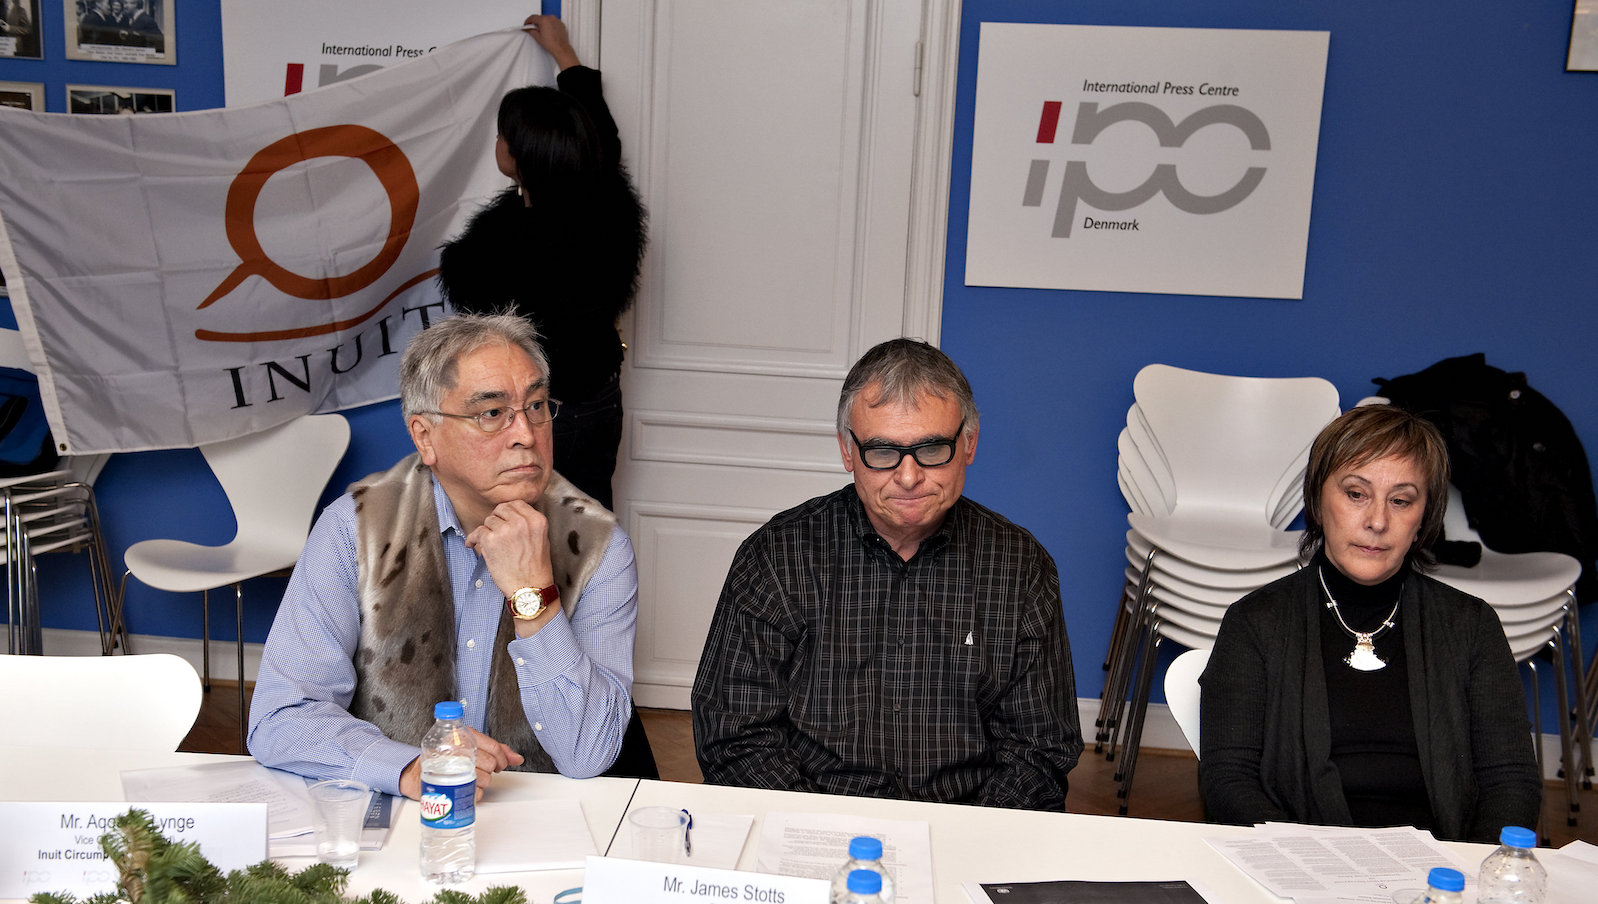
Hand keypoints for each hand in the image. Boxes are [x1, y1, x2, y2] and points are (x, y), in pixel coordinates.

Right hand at [398, 728, 527, 801]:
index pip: (494, 747)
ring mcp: (451, 766)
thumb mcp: (470, 745)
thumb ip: (496, 750)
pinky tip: (464, 786)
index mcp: (463, 735)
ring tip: (469, 777)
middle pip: (490, 764)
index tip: (500, 764)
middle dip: (490, 770)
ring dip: (481, 782)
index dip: (502, 759)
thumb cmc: (445, 757)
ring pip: (484, 779)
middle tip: (479, 769)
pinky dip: (473, 793)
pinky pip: (474, 793)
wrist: (416, 772)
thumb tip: (517, 758)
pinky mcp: (447, 784)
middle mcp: (457, 748)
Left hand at [464, 499, 556, 637]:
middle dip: (496, 519)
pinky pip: (477, 532)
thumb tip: (508, 516)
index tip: (503, 519)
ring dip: (486, 531)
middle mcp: (521, 522)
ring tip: (488, 543)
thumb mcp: (541, 540)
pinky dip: (473, 539)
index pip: (517, 503)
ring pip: (488, 520)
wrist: (530, 589)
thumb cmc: (536, 569)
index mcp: (537, 520)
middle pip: (501, 509)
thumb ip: (528, 524)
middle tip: (494, 531)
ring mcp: (505, 530)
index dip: (507, 511)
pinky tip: (472, 544)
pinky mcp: (490, 540)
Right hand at [523, 13, 580, 70]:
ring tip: (541, 31)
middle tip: (533, 28)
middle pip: (540, 17)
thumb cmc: (552, 44)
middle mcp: (551, 18)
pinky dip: (550, 25)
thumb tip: (528, 29)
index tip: (527, 24)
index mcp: (544, 20)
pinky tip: (548, 31)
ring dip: (543, 23)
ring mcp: (557, 20)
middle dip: (535, 22)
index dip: (528, 21)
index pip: (533, 17)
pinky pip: (553, 22)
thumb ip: (531, 31)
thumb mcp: (537, 37)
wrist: (561, 49)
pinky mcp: (561, 24)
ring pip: (547, 19)